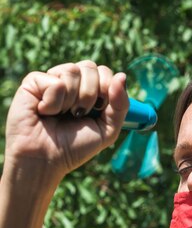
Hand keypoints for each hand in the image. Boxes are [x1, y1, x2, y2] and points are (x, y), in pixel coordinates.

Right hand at [5, 60, 128, 183]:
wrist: (45, 160)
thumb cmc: (74, 147)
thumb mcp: (107, 130)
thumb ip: (120, 105)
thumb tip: (122, 76)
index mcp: (88, 89)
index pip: (104, 71)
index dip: (106, 88)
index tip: (99, 109)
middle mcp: (70, 81)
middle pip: (90, 67)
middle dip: (90, 95)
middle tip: (78, 115)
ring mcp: (51, 79)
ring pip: (72, 70)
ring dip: (71, 101)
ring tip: (60, 115)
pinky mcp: (33, 82)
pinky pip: (55, 82)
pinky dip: (53, 103)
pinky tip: (44, 112)